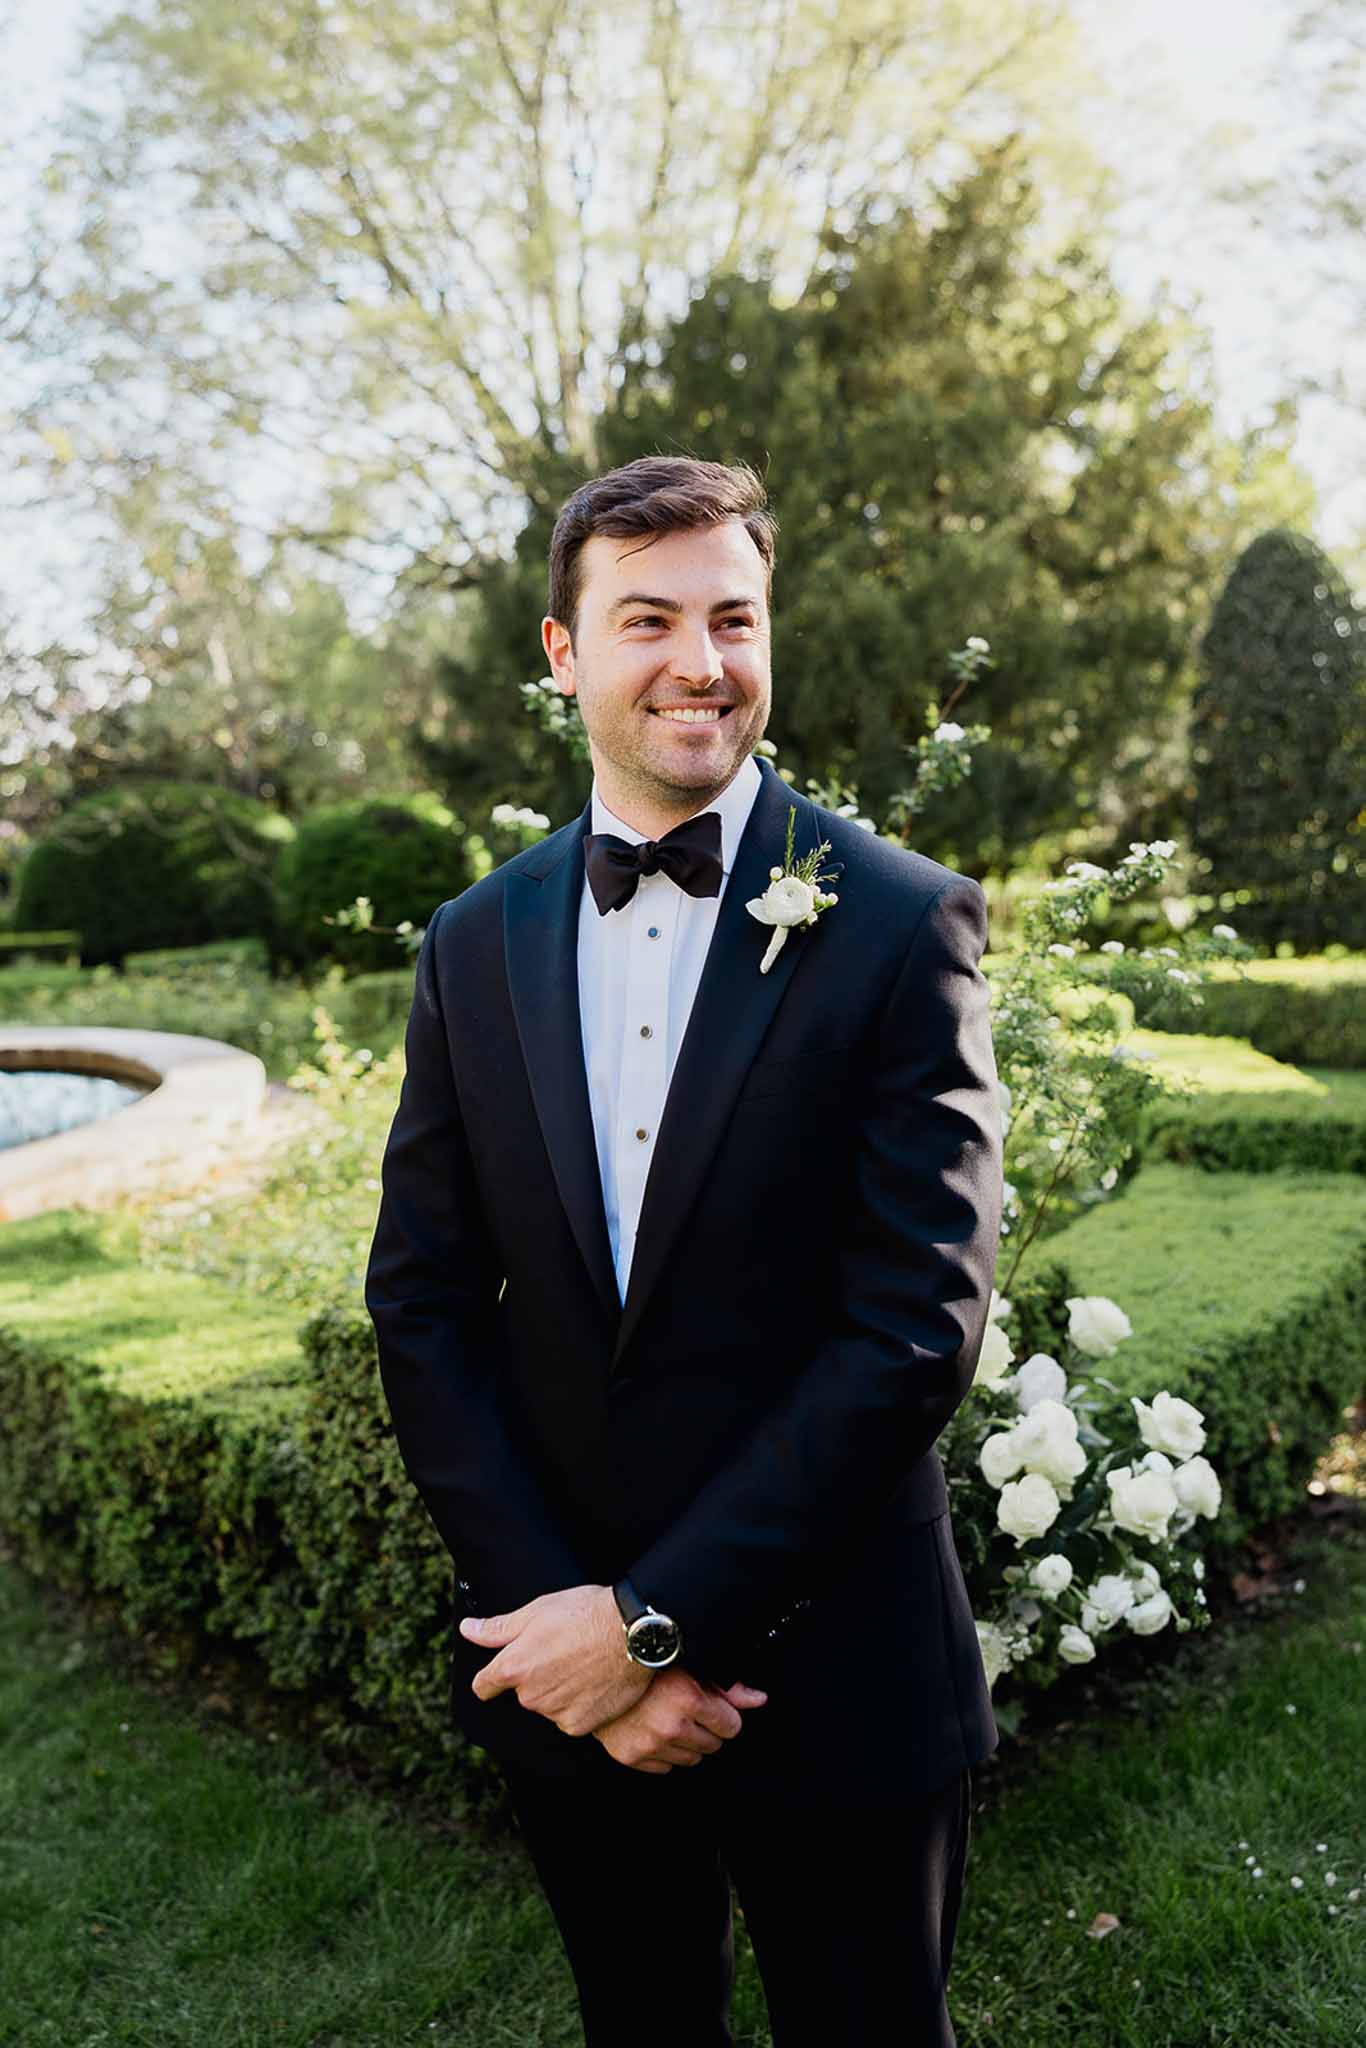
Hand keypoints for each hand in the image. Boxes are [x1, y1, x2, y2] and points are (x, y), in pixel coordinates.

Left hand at [461, 1584, 651, 1736]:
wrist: (632, 1632)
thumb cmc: (585, 1612)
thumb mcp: (537, 1610)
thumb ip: (497, 1628)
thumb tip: (468, 1630)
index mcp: (514, 1667)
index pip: (484, 1686)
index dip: (491, 1677)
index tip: (501, 1672)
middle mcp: (530, 1695)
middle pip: (522, 1692)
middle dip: (535, 1676)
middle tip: (562, 1652)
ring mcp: (555, 1713)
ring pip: (547, 1705)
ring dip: (558, 1691)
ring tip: (582, 1664)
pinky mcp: (579, 1725)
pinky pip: (570, 1718)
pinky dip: (579, 1705)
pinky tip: (594, 1682)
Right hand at [592, 1669, 769, 1773]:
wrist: (599, 1670)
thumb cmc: (649, 1663)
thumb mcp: (693, 1666)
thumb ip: (730, 1687)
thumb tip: (760, 1700)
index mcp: (690, 1699)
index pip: (732, 1726)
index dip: (724, 1714)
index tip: (712, 1706)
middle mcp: (671, 1725)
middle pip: (714, 1745)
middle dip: (707, 1729)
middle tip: (690, 1710)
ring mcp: (650, 1744)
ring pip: (692, 1759)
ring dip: (688, 1743)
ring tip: (672, 1719)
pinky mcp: (632, 1756)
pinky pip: (666, 1768)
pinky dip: (665, 1753)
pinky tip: (656, 1730)